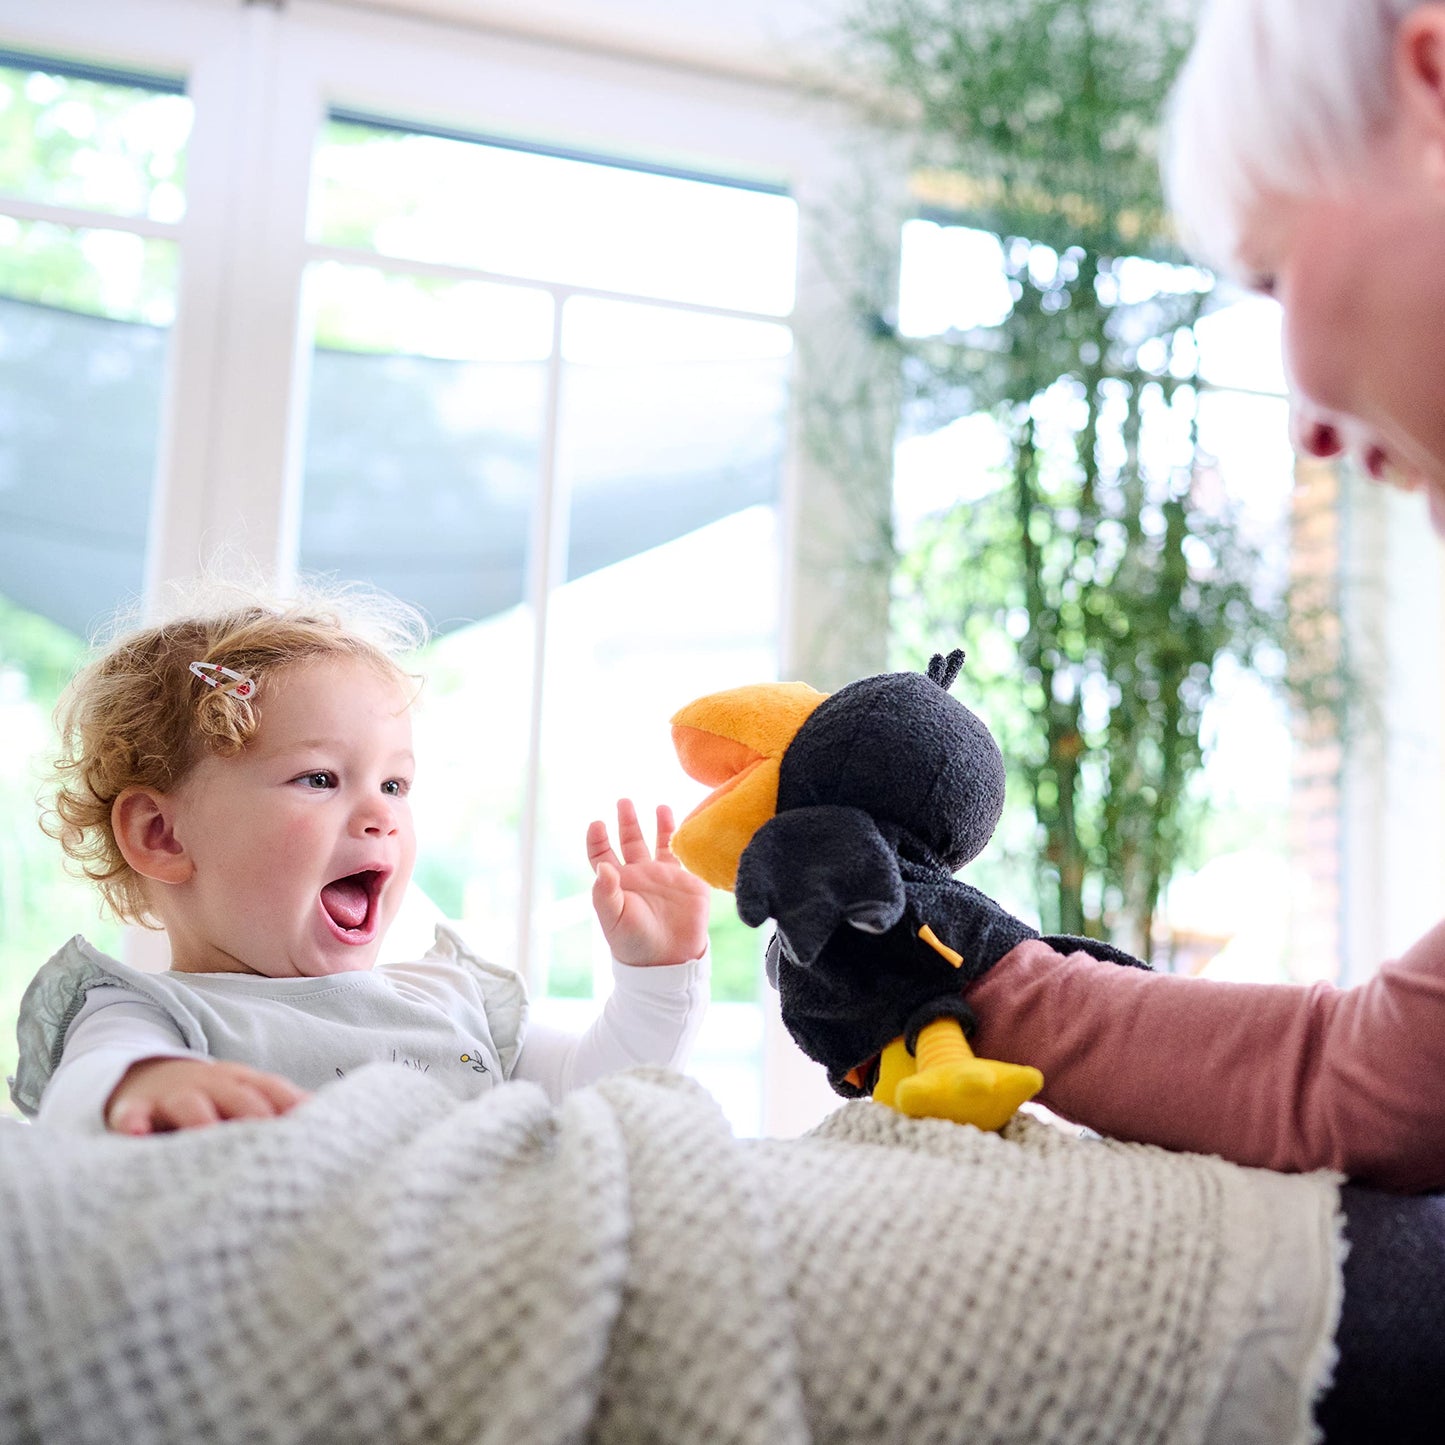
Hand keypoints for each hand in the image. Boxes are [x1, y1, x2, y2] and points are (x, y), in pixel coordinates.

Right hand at [105, 1056, 309, 1134]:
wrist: (146, 1077)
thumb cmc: (210, 1099)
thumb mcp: (244, 1097)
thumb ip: (281, 1109)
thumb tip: (334, 1121)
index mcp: (243, 1082)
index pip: (273, 1089)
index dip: (291, 1103)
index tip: (310, 1122)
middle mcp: (213, 1085)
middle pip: (238, 1096)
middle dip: (254, 1113)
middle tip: (268, 1138)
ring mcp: (175, 1095)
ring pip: (190, 1104)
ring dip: (200, 1118)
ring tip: (209, 1135)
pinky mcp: (137, 1108)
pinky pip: (133, 1115)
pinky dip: (134, 1123)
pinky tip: (136, 1134)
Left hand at [587, 799, 710, 966]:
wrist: (670, 960)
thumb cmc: (635, 943)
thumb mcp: (614, 918)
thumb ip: (605, 893)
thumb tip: (602, 867)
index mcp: (617, 883)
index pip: (602, 854)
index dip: (597, 838)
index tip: (596, 824)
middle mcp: (639, 875)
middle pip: (630, 841)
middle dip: (626, 821)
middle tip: (623, 801)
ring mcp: (663, 876)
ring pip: (659, 843)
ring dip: (659, 824)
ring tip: (659, 806)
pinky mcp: (686, 880)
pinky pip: (684, 853)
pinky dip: (684, 838)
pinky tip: (684, 823)